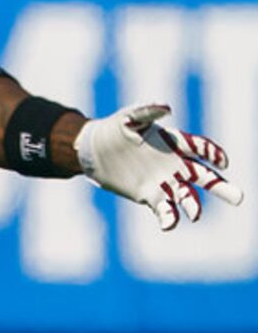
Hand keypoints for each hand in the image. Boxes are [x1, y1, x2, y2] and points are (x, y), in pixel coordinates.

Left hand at [76, 103, 242, 231]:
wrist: (95, 150)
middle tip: (238, 198)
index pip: (199, 148)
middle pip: (202, 176)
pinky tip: (169, 224)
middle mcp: (174, 164)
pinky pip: (164, 209)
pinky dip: (168, 217)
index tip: (222, 162)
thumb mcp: (130, 117)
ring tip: (197, 215)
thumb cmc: (115, 128)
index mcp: (174, 143)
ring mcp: (163, 181)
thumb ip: (148, 112)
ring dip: (193, 206)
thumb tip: (168, 108)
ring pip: (186, 196)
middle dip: (219, 186)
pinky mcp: (149, 195)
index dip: (212, 153)